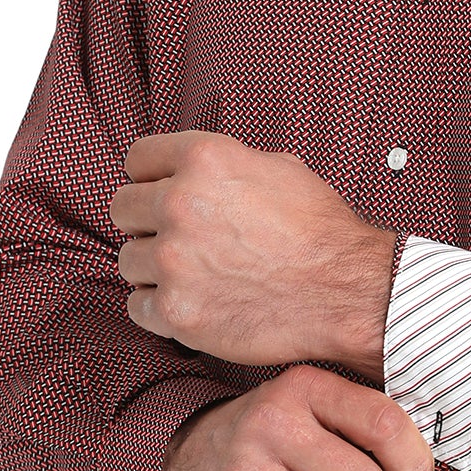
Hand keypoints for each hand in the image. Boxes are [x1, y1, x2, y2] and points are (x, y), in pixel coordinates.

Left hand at [108, 131, 397, 375]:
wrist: (348, 293)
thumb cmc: (322, 234)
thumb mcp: (279, 168)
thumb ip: (225, 166)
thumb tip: (198, 172)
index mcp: (203, 159)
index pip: (137, 160)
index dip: (152, 179)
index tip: (163, 195)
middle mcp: (180, 204)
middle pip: (122, 209)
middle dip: (148, 224)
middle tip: (182, 241)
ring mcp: (173, 261)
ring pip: (128, 261)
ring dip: (155, 270)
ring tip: (196, 277)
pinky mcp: (177, 312)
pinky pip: (137, 308)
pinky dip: (161, 310)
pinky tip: (196, 304)